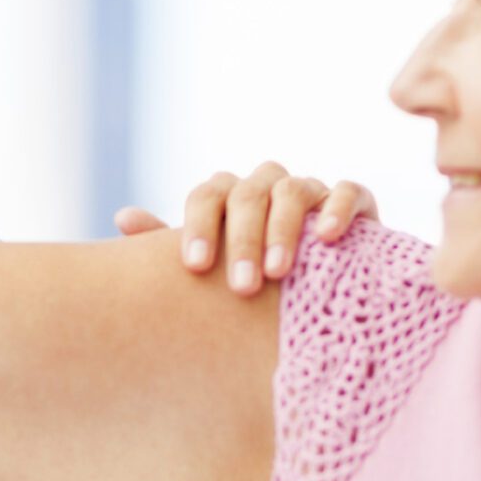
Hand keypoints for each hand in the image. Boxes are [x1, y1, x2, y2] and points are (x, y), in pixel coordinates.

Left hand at [114, 163, 378, 295]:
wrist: (319, 293)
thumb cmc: (252, 279)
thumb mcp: (213, 267)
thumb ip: (170, 245)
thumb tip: (123, 217)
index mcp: (230, 197)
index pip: (208, 195)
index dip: (199, 226)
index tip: (195, 267)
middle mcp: (268, 186)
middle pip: (249, 193)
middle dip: (243, 239)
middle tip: (241, 287)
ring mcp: (312, 191)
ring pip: (294, 189)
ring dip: (283, 229)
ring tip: (277, 272)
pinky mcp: (357, 202)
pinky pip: (349, 191)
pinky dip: (339, 209)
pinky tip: (327, 240)